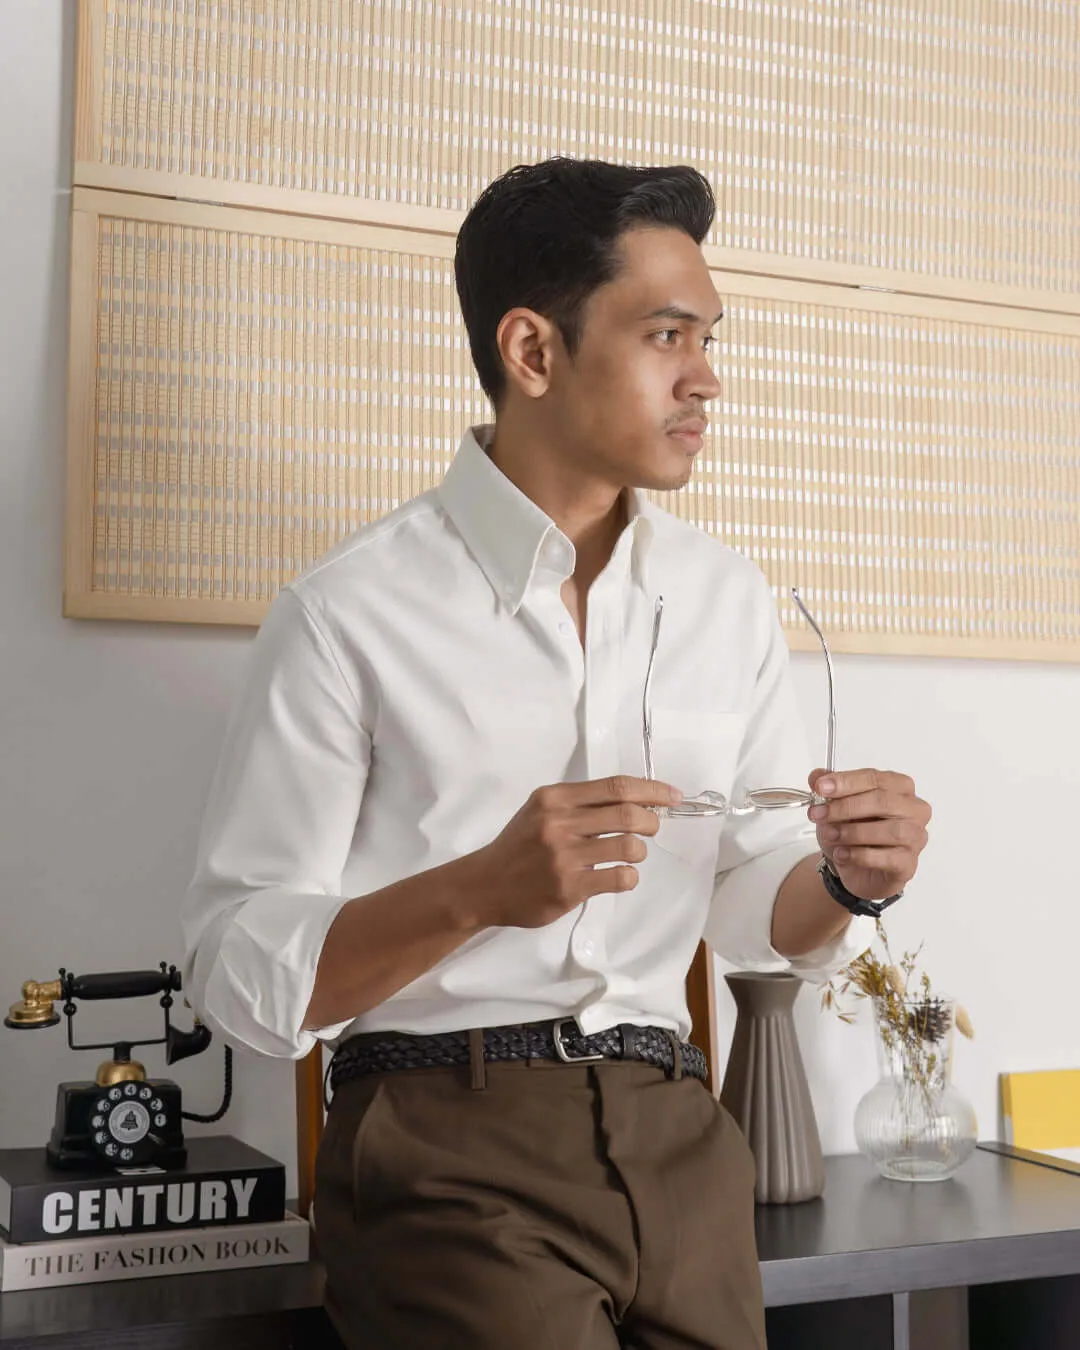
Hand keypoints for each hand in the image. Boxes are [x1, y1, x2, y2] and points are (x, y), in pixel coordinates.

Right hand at [469, 776, 682, 928]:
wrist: (485, 885)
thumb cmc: (518, 846)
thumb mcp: (540, 810)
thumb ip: (579, 804)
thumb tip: (633, 800)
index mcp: (555, 798)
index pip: (615, 787)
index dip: (651, 789)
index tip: (672, 795)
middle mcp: (559, 823)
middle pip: (627, 813)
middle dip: (651, 820)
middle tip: (652, 827)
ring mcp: (564, 857)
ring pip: (628, 846)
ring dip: (639, 850)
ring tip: (631, 854)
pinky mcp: (569, 887)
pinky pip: (619, 877)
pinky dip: (629, 876)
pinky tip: (621, 875)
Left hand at [807, 768, 930, 901]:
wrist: (853, 868)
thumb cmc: (851, 832)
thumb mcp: (834, 806)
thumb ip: (827, 789)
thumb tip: (817, 776)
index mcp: (899, 787)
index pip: (875, 778)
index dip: (846, 782)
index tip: (821, 787)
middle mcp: (913, 810)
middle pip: (883, 801)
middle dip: (846, 807)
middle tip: (820, 814)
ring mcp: (915, 837)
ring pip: (891, 830)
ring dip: (854, 832)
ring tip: (830, 835)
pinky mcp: (908, 863)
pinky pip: (889, 858)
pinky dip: (861, 855)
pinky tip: (843, 854)